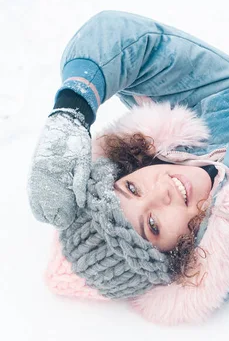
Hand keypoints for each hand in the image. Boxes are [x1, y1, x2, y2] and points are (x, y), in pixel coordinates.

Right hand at [27, 109, 90, 228]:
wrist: (63, 122)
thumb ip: (80, 184)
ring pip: (37, 207)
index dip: (66, 218)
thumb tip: (81, 204)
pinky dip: (42, 204)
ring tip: (62, 210)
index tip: (75, 217)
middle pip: (45, 212)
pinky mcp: (33, 173)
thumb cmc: (77, 142)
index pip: (56, 210)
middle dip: (58, 217)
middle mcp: (39, 180)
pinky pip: (33, 196)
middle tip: (70, 215)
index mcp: (53, 178)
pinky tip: (53, 203)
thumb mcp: (84, 163)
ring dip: (49, 212)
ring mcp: (34, 177)